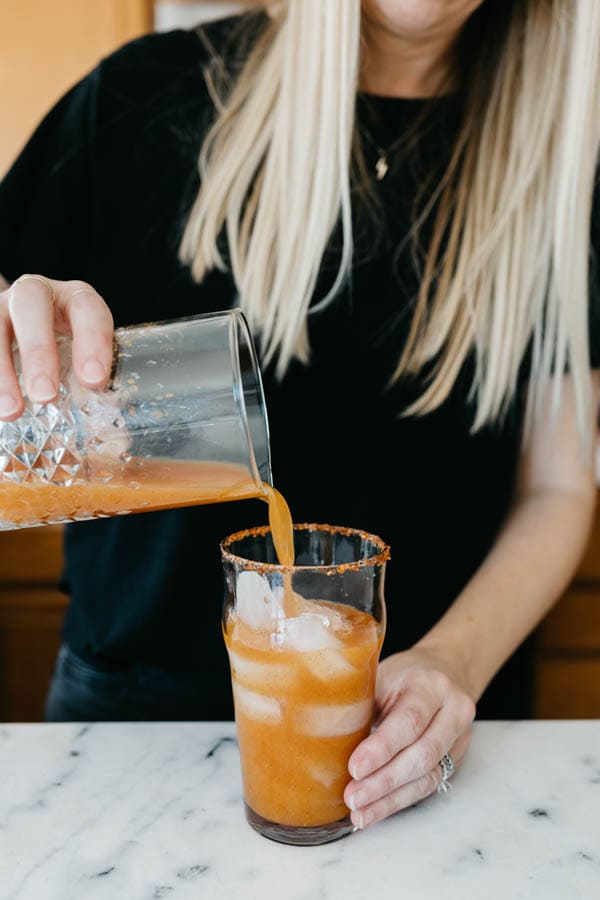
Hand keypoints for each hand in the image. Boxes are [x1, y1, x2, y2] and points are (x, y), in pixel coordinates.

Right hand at [0, 274, 113, 419]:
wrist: (27, 330)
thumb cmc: (65, 349)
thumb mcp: (84, 360)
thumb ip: (95, 391)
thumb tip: (119, 444)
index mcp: (74, 299)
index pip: (87, 309)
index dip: (92, 342)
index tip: (93, 381)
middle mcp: (36, 293)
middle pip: (31, 305)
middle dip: (38, 350)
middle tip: (45, 396)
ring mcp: (2, 306)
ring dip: (1, 370)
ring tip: (12, 412)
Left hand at [344, 645, 475, 828]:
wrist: (445, 670)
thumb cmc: (405, 674)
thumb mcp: (383, 675)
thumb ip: (362, 701)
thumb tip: (319, 731)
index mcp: (432, 685)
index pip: (409, 721)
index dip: (382, 748)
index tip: (355, 767)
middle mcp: (453, 712)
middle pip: (421, 754)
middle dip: (384, 780)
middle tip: (352, 795)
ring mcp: (458, 738)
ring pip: (427, 776)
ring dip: (390, 798)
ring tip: (360, 811)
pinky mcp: (454, 759)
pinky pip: (427, 786)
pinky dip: (398, 801)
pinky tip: (374, 810)